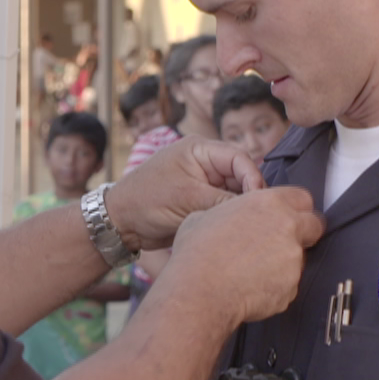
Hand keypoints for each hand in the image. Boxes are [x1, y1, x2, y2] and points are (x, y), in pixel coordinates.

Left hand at [104, 138, 264, 251]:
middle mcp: (204, 163)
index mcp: (199, 150)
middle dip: (250, 195)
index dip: (253, 178)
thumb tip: (255, 207)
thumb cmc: (145, 202)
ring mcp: (203, 183)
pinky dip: (230, 217)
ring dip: (240, 208)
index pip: (239, 158)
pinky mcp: (201, 202)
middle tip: (257, 217)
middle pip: (241, 175)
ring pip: (235, 193)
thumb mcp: (187, 199)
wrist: (119, 223)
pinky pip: (224, 206)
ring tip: (248, 225)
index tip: (259, 201)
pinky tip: (235, 229)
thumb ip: (222, 200)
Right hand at [163, 188, 322, 323]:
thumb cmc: (198, 254)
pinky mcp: (291, 287)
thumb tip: (225, 221)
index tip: (288, 216)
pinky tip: (252, 287)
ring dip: (285, 263)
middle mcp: (288, 227)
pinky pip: (289, 285)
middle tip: (282, 243)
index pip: (302, 197)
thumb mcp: (204, 216)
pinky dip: (276, 287)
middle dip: (304, 233)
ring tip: (254, 271)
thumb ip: (230, 213)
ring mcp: (293, 259)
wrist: (200, 290)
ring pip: (300, 259)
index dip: (295, 208)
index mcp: (268, 203)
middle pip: (315, 225)